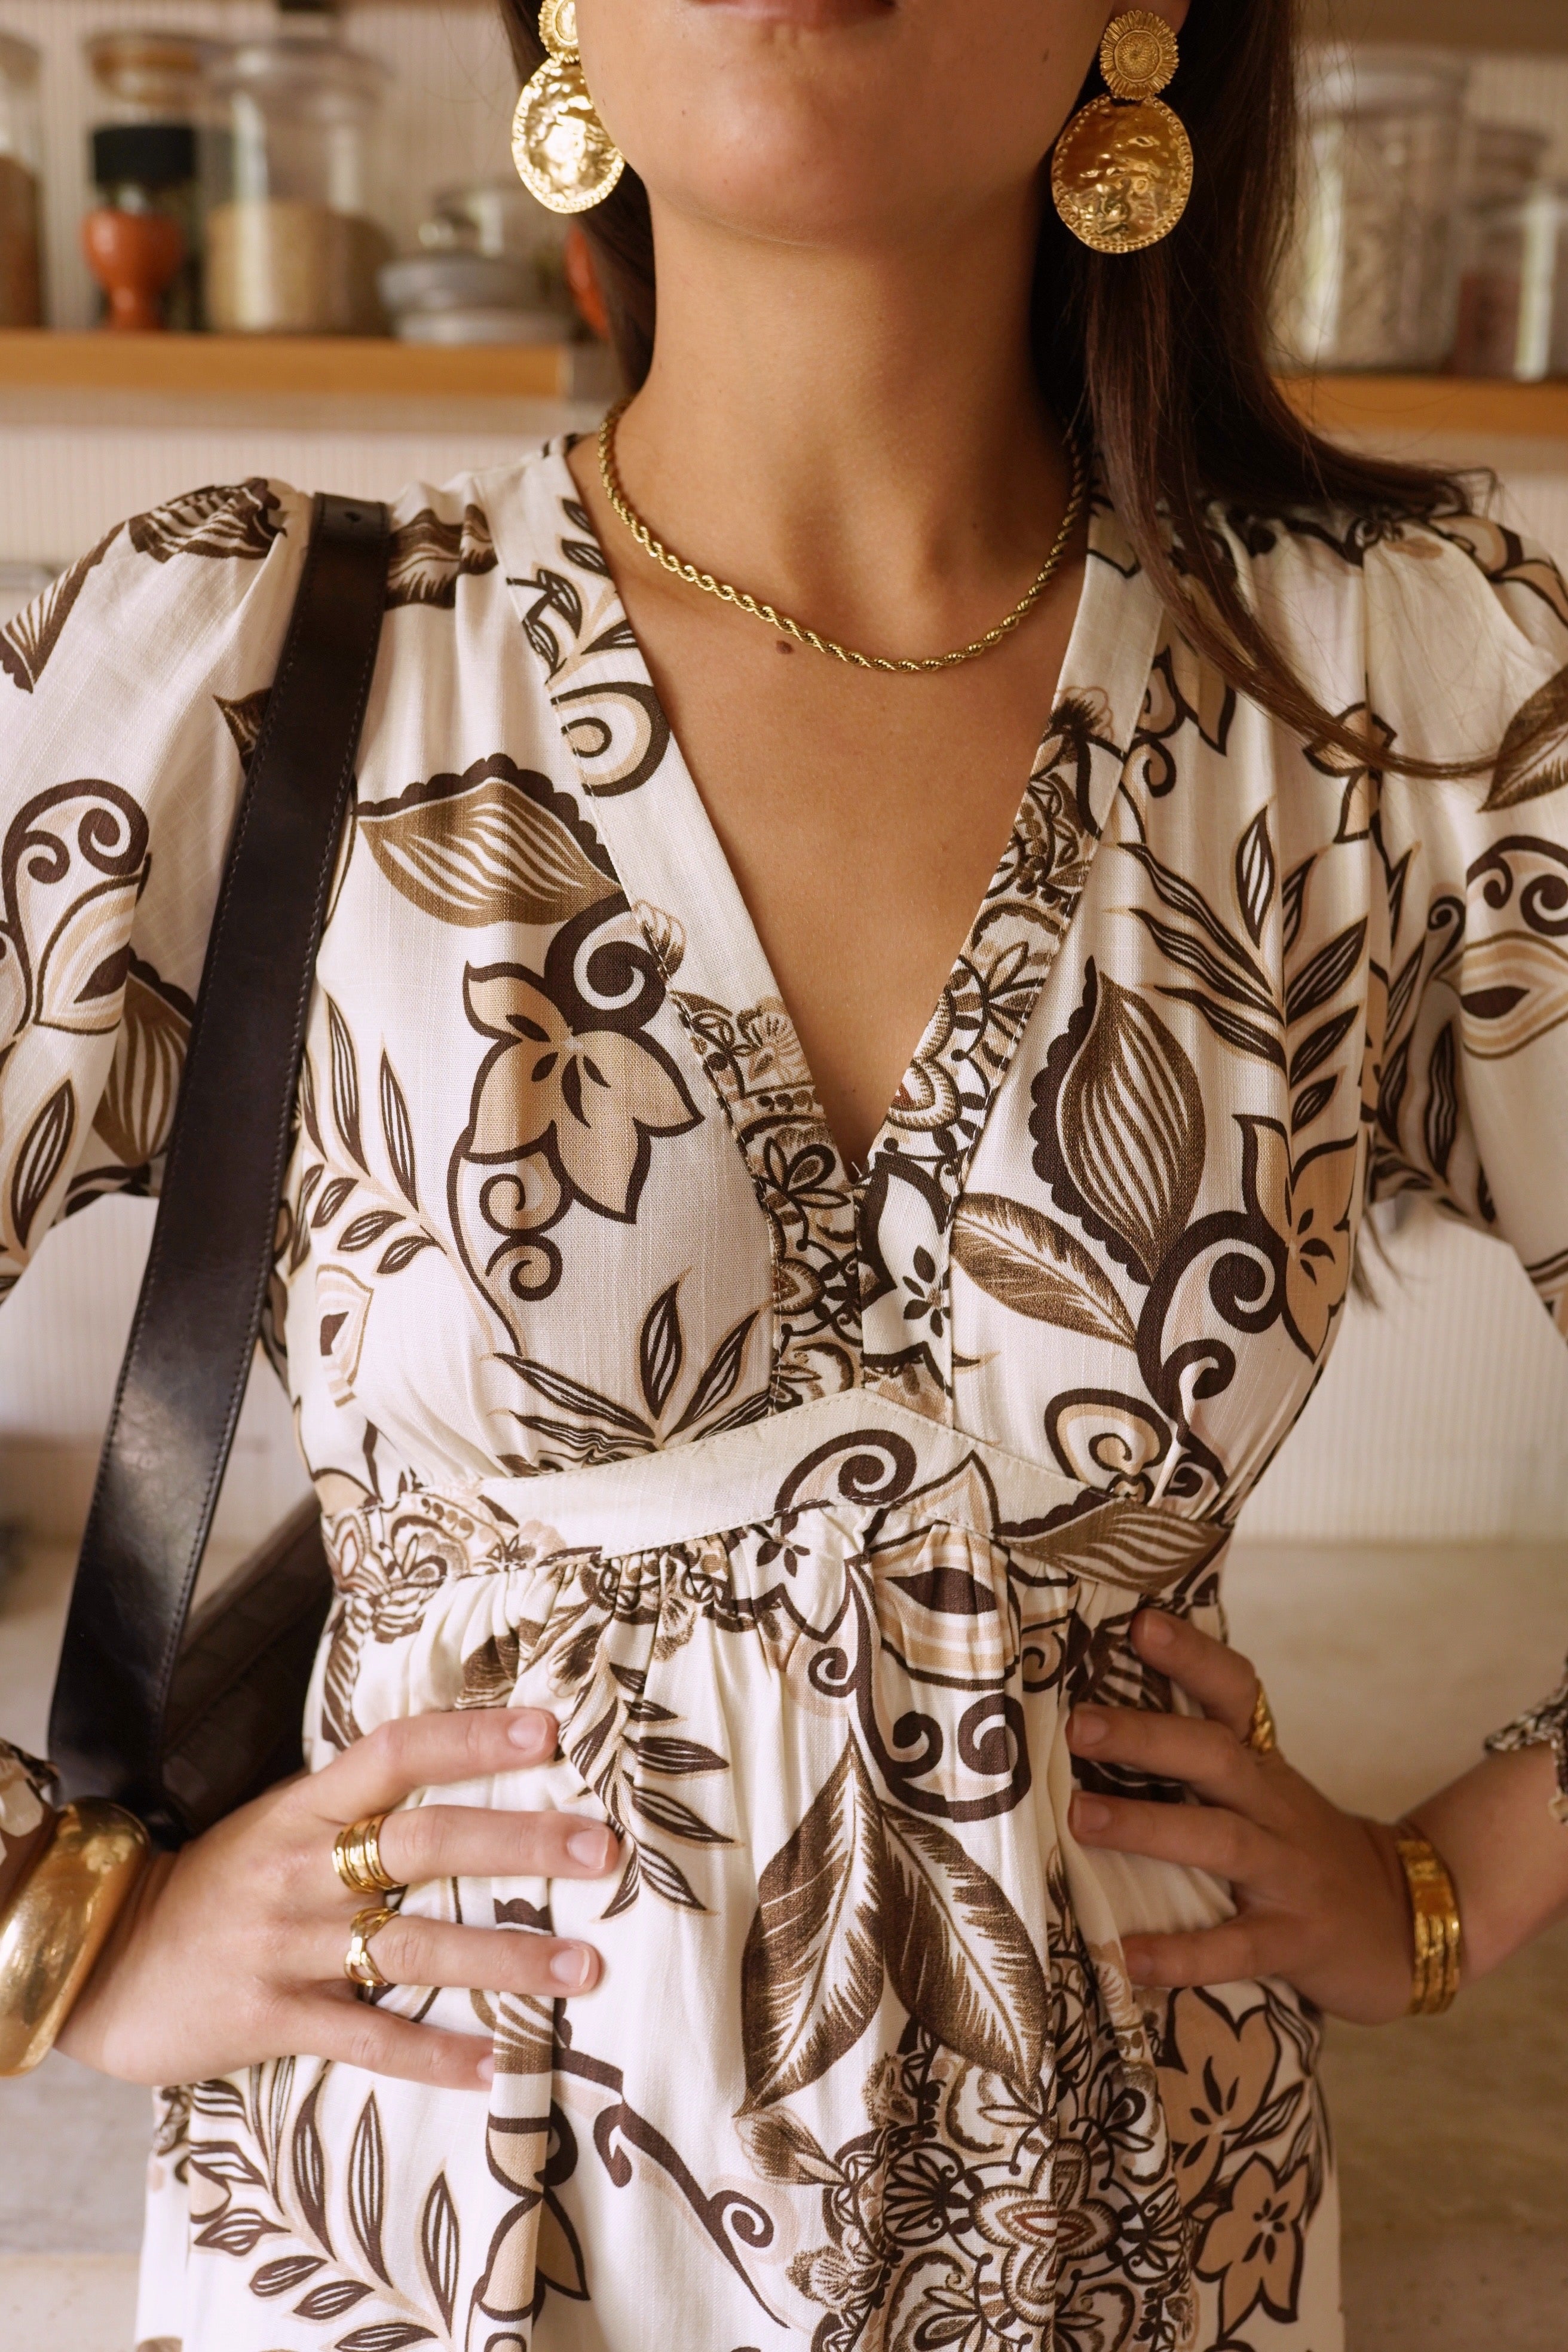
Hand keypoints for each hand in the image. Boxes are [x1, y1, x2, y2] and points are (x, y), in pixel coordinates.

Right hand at [57, 1708, 618, 2089]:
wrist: (102, 1959)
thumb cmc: (216, 1887)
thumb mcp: (279, 1824)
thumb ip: (358, 1806)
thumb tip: (469, 1782)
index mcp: (304, 1807)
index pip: (397, 1753)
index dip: (471, 1738)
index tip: (549, 1731)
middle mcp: (301, 1867)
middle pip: (425, 1844)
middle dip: (521, 1844)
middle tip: (603, 1849)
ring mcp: (286, 1944)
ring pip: (412, 1947)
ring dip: (506, 1961)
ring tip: (584, 1967)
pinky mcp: (268, 2017)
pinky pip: (365, 2038)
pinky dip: (432, 2056)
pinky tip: (494, 2067)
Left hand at [1066, 1611, 1414, 2025]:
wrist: (1407, 1922)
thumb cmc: (1302, 1849)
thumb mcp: (1264, 1791)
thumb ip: (1200, 1758)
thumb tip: (1087, 1718)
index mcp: (1264, 1764)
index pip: (1235, 1692)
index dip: (1193, 1655)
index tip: (1141, 1623)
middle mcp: (1276, 1806)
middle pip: (1215, 1756)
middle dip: (1146, 1736)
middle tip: (1077, 1725)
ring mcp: (1289, 1873)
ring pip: (1221, 1840)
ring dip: (1148, 1827)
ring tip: (1081, 1819)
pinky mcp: (1296, 1941)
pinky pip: (1235, 1947)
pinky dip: (1183, 1952)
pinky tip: (1130, 1958)